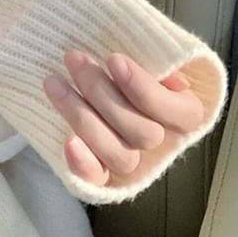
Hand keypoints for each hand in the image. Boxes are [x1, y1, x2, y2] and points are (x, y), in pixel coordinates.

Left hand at [42, 50, 205, 187]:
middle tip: (74, 59)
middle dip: (102, 93)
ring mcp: (132, 162)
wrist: (96, 82)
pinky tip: (68, 141)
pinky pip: (97, 180)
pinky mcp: (103, 175)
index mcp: (183, 113)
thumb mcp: (149, 56)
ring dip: (83, 117)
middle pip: (142, 133)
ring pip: (119, 154)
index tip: (113, 59)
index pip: (180, 113)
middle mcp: (161, 143)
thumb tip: (169, 77)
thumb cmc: (126, 65)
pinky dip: (83, 164)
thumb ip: (161, 63)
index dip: (145, 88)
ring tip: (54, 82)